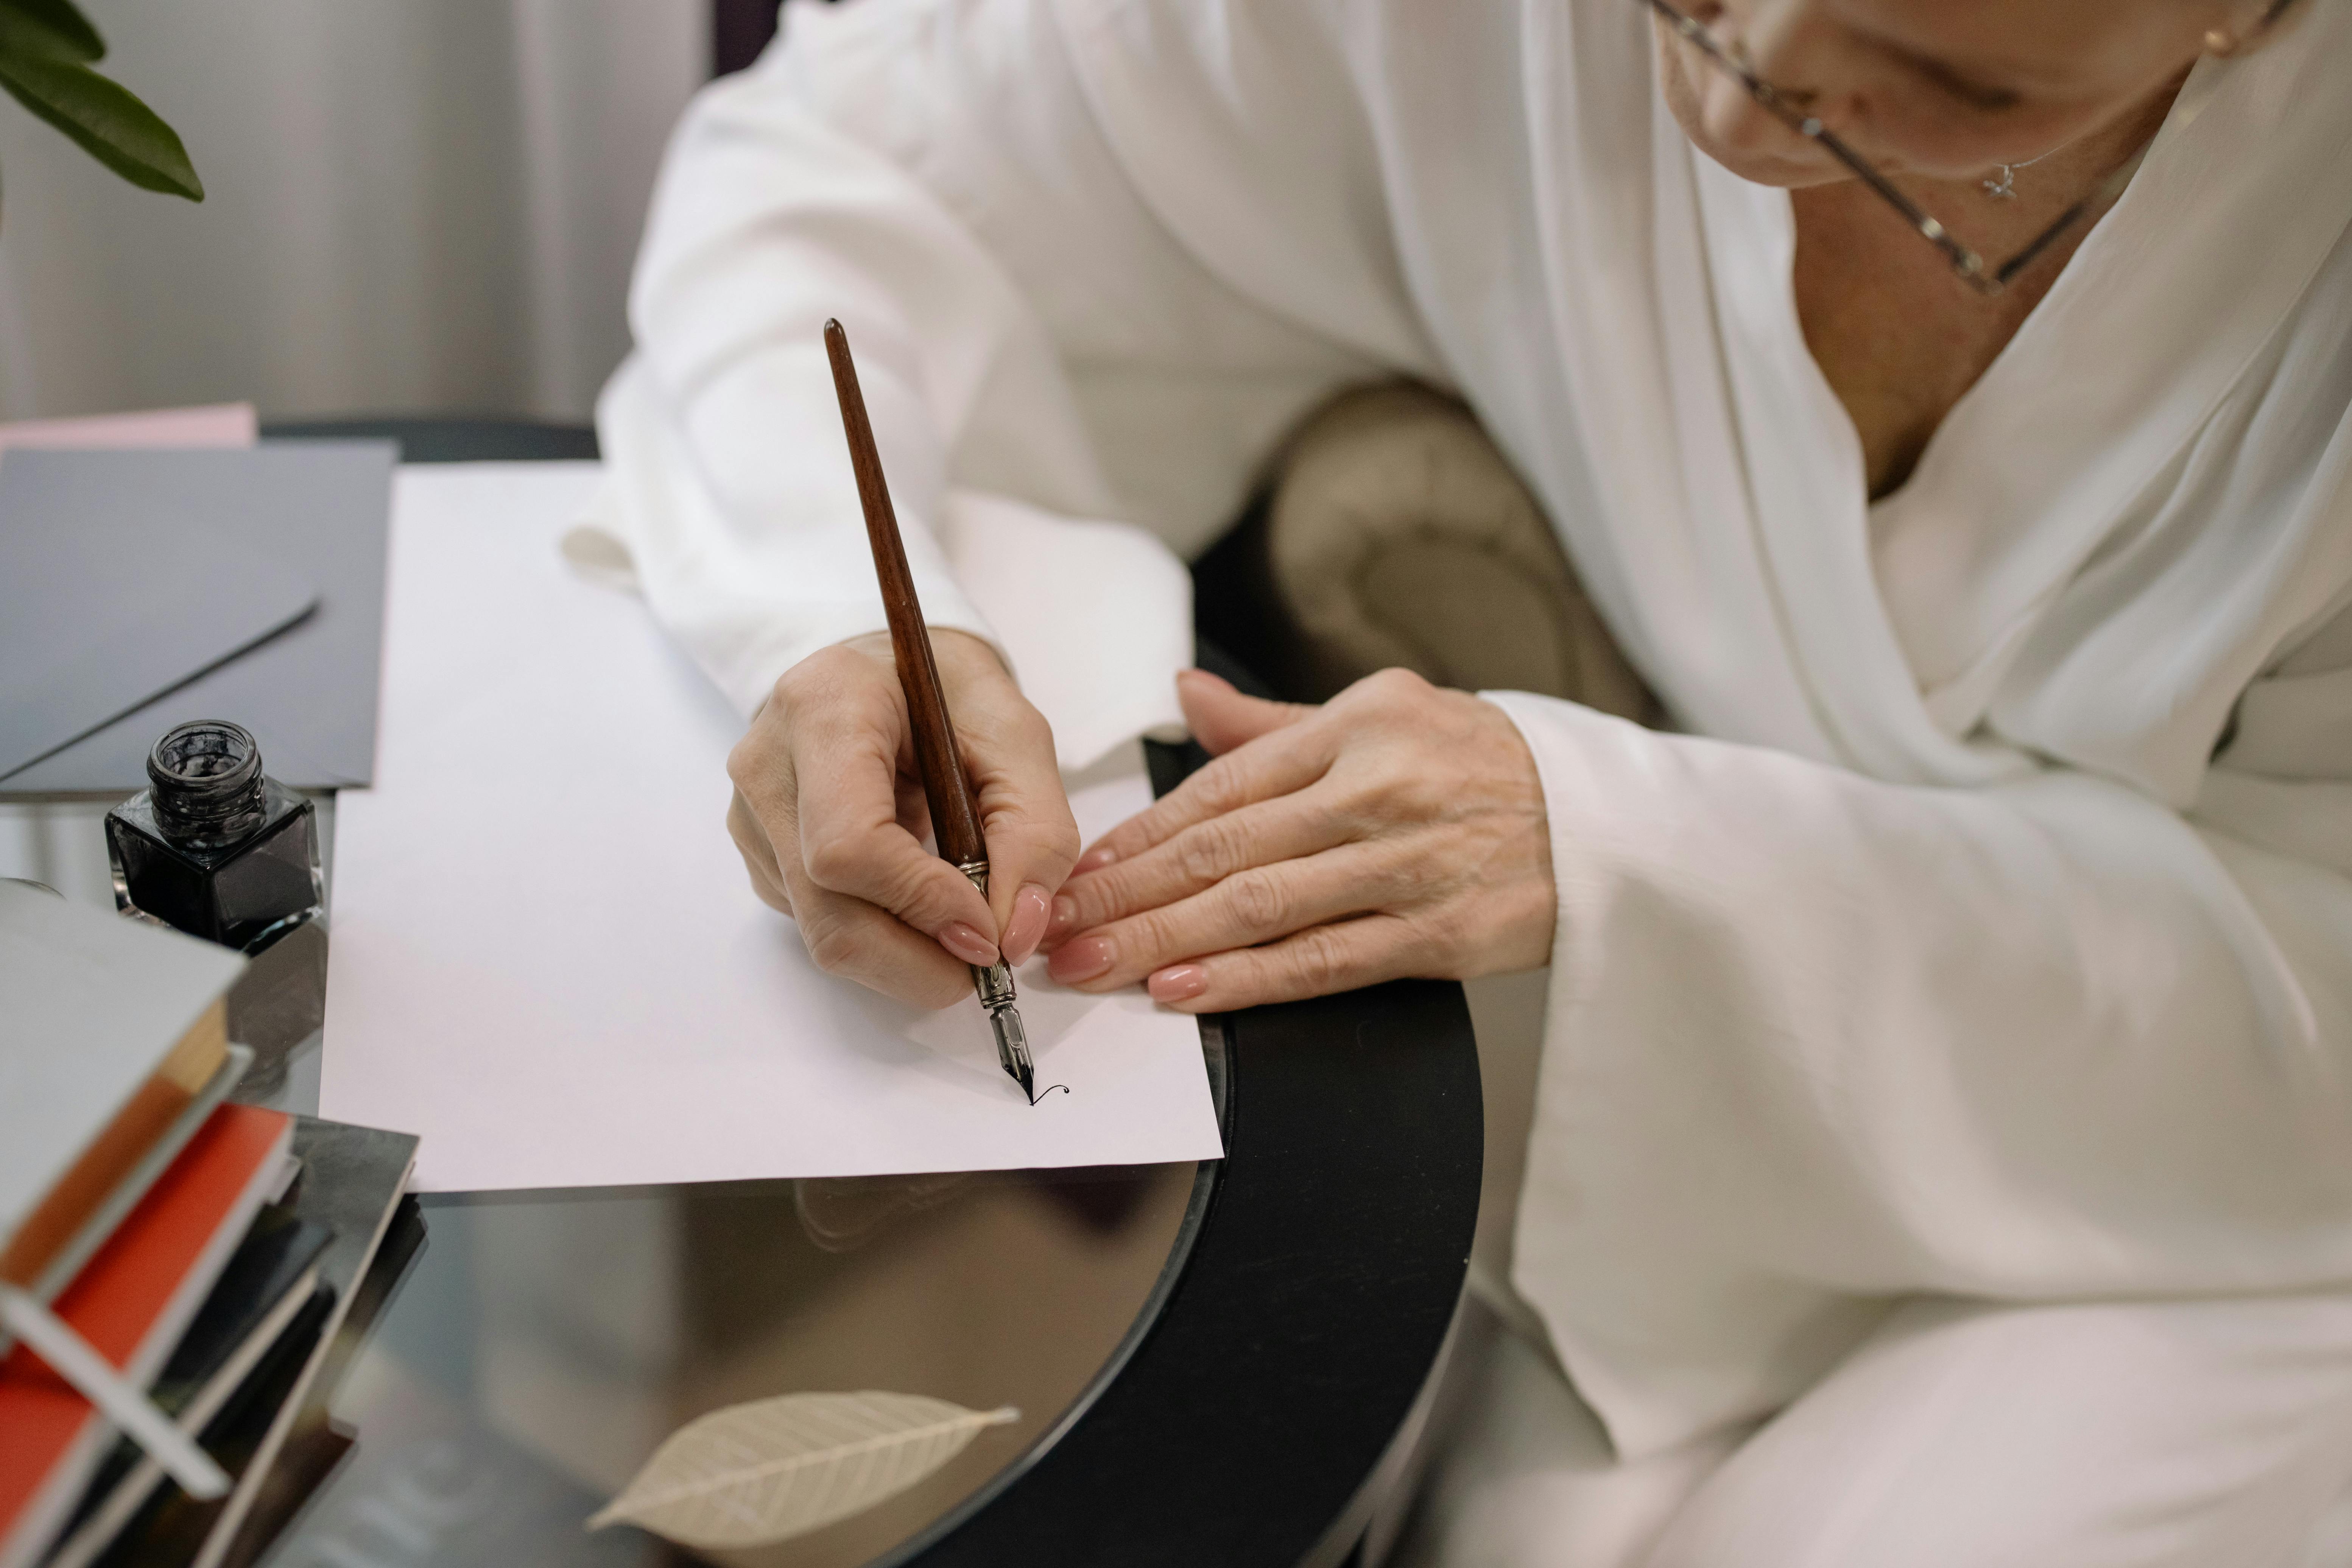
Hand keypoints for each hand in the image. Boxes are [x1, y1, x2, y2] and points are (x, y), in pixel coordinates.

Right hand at [726, 629, 1077, 1007]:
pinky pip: (821, 927)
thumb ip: (1034, 832)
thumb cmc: (950, 695)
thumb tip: (1015, 935)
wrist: (887, 674)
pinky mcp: (761, 857)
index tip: (990, 930)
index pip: (850, 843)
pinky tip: (916, 894)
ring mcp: (752, 817)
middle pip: (830, 912)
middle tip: (989, 961)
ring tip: (962, 918)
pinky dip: (886, 936)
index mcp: (824, 709)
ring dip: (909, 955)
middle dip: (921, 961)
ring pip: (824, 934)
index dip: (923, 903)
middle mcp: (767, 766)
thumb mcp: (1018, 738)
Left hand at [1041, 667, 1554, 1011]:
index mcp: (1359, 725)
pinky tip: (1184, 991)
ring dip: (1164, 939)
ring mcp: (1407, 863)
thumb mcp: (1390, 715)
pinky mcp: (1438, 933)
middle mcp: (1376, 787)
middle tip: (1055, 928)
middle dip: (1128, 893)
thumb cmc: (1483, 767)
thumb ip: (1277, 726)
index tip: (1078, 868)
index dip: (1140, 833)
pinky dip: (1247, 979)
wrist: (1608, 823)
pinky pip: (1322, 960)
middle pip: (1224, 847)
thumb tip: (1185, 695)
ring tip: (1094, 965)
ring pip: (1260, 906)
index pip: (1222, 784)